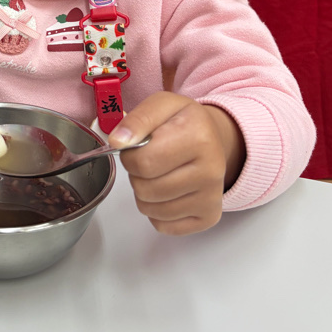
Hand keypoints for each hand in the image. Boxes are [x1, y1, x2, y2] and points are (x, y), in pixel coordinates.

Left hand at [109, 92, 244, 235]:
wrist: (214, 138)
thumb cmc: (184, 122)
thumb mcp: (161, 106)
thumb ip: (136, 120)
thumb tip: (117, 141)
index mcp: (199, 137)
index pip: (143, 162)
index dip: (129, 156)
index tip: (136, 147)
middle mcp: (211, 171)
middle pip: (146, 189)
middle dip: (136, 175)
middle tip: (148, 160)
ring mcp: (211, 197)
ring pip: (151, 210)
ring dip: (144, 193)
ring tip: (158, 173)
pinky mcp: (209, 216)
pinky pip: (163, 225)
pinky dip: (156, 211)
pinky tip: (167, 191)